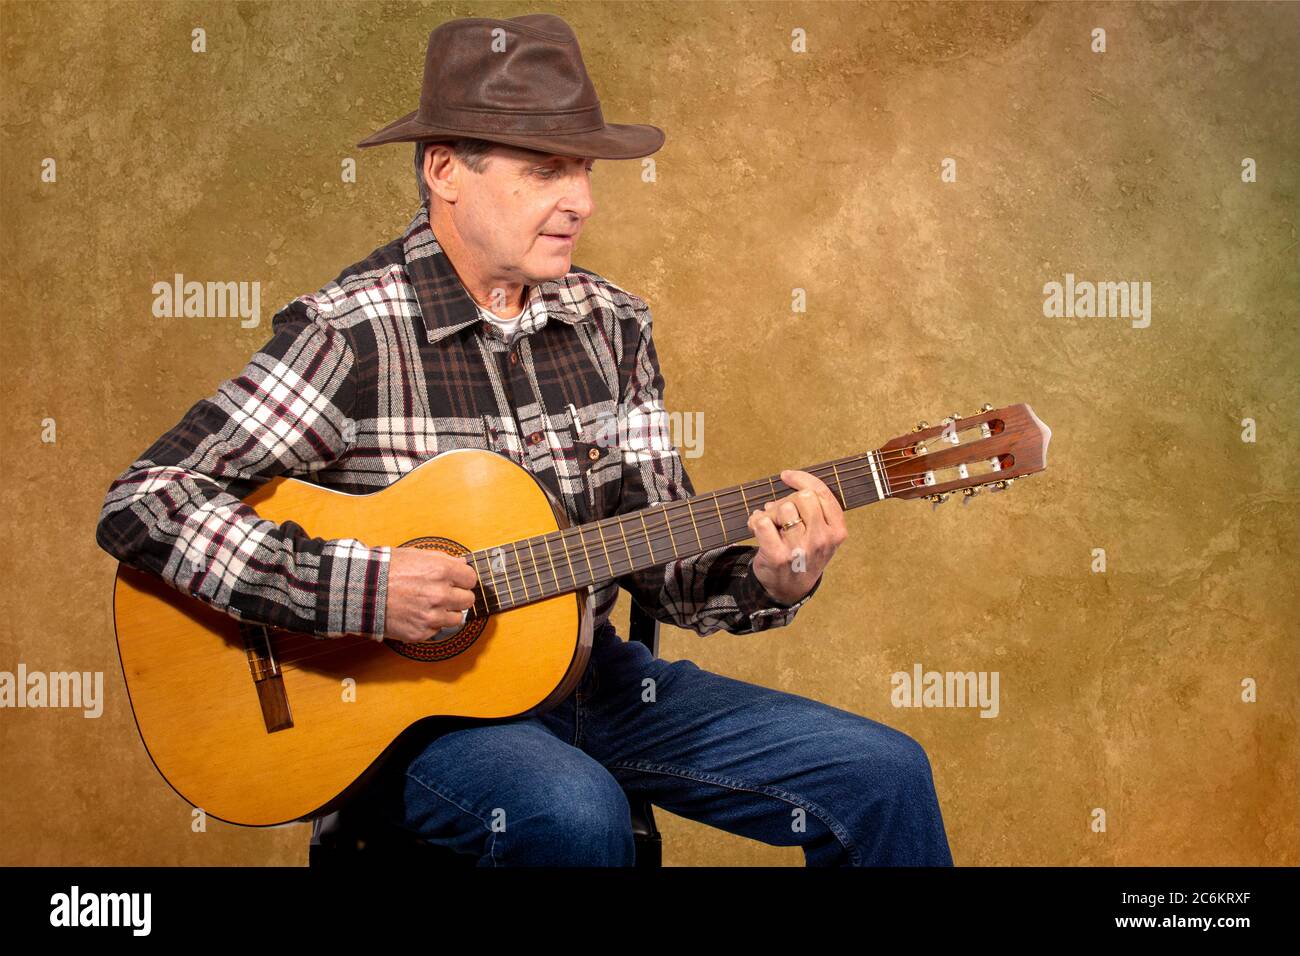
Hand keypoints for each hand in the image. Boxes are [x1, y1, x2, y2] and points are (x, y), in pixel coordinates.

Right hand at [381, 547, 478, 643]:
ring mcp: (431, 616)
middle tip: (443, 594)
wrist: (360, 591)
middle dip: (458, 596)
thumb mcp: (415, 555)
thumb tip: (462, 563)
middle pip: (468, 600)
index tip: (456, 581)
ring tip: (429, 605)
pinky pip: (437, 630)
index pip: (471, 578)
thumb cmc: (385, 569)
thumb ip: (443, 559)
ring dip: (447, 612)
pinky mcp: (421, 632)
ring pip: (457, 618)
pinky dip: (430, 624)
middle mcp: (439, 594)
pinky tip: (417, 614)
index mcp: (441, 571)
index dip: (463, 579)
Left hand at [746, 469, 847, 604]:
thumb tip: (790, 480)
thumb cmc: (804, 554)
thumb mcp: (822, 534)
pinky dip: (755, 521)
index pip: (821, 492)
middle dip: (786, 499)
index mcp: (837, 531)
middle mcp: (822, 540)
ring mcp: (800, 549)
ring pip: (783, 508)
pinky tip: (756, 527)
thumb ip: (816, 508)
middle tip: (779, 513)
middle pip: (802, 497)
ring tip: (769, 523)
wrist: (789, 589)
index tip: (787, 476)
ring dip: (770, 511)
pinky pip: (763, 522)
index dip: (801, 479)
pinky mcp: (778, 556)